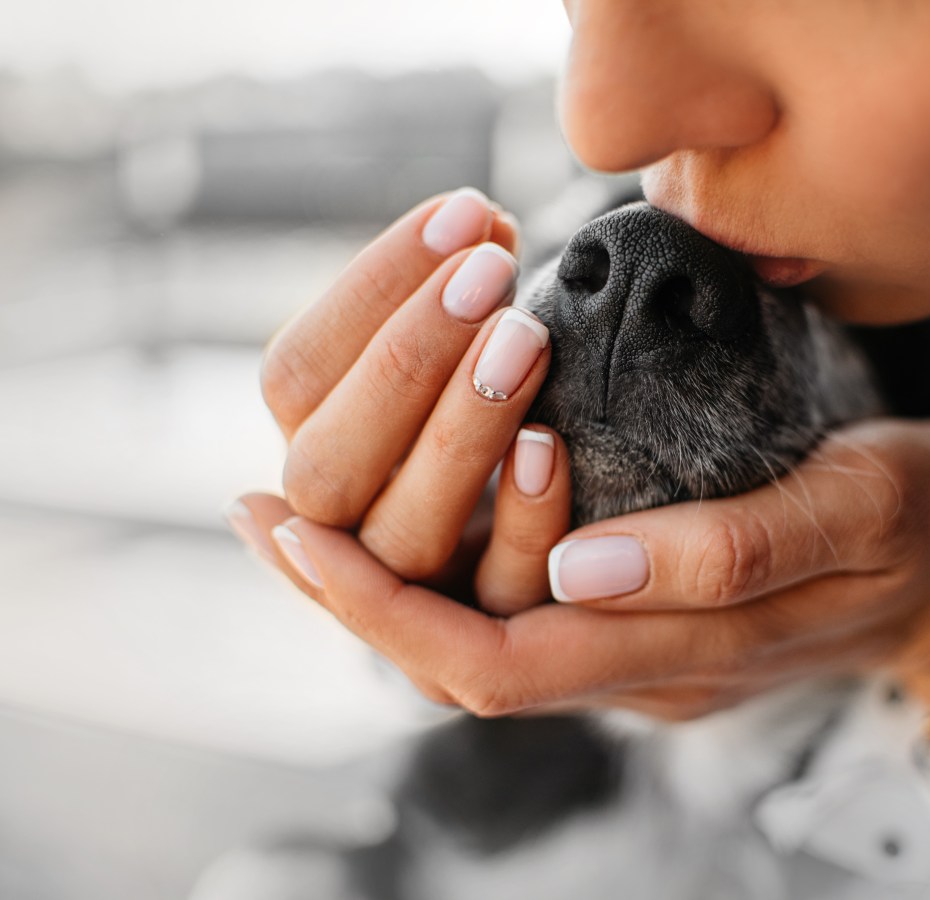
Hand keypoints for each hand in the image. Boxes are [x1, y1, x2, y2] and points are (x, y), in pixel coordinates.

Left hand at [233, 419, 929, 739]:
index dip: (387, 608)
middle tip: (263, 516)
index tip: (296, 534)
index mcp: (687, 650)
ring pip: (483, 645)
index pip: (501, 658)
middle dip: (354, 602)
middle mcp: (645, 669)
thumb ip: (735, 545)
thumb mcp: (864, 503)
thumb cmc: (925, 525)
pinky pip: (522, 615)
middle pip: (464, 665)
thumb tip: (583, 564)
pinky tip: (414, 512)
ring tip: (301, 516)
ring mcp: (644, 652)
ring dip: (385, 589)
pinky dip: (448, 573)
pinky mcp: (648, 621)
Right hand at [240, 188, 572, 612]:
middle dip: (405, 361)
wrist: (597, 508)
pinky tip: (549, 447)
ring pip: (404, 533)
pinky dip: (522, 520)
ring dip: (458, 432)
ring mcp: (413, 589)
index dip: (372, 289)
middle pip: (326, 468)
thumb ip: (443, 307)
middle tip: (490, 271)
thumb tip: (476, 217)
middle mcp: (342, 528)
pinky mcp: (494, 631)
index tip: (466, 210)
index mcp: (317, 445)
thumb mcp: (463, 353)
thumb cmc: (517, 401)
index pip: (294, 375)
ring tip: (527, 336)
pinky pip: (497, 588)